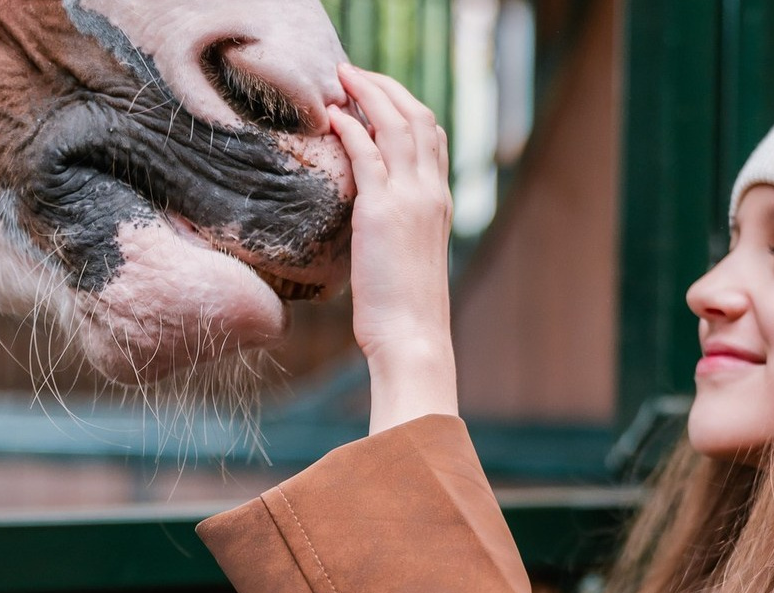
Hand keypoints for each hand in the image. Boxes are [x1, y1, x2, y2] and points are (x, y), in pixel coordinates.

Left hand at [328, 64, 457, 432]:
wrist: (412, 337)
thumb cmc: (404, 313)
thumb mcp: (404, 262)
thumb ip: (393, 232)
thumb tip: (366, 227)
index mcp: (439, 203)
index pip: (432, 136)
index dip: (406, 107)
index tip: (378, 97)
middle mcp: (430, 193)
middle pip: (416, 117)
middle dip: (386, 87)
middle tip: (354, 74)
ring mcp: (410, 199)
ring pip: (395, 124)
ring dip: (368, 93)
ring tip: (341, 79)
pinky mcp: (382, 212)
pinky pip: (368, 154)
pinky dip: (352, 127)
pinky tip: (334, 116)